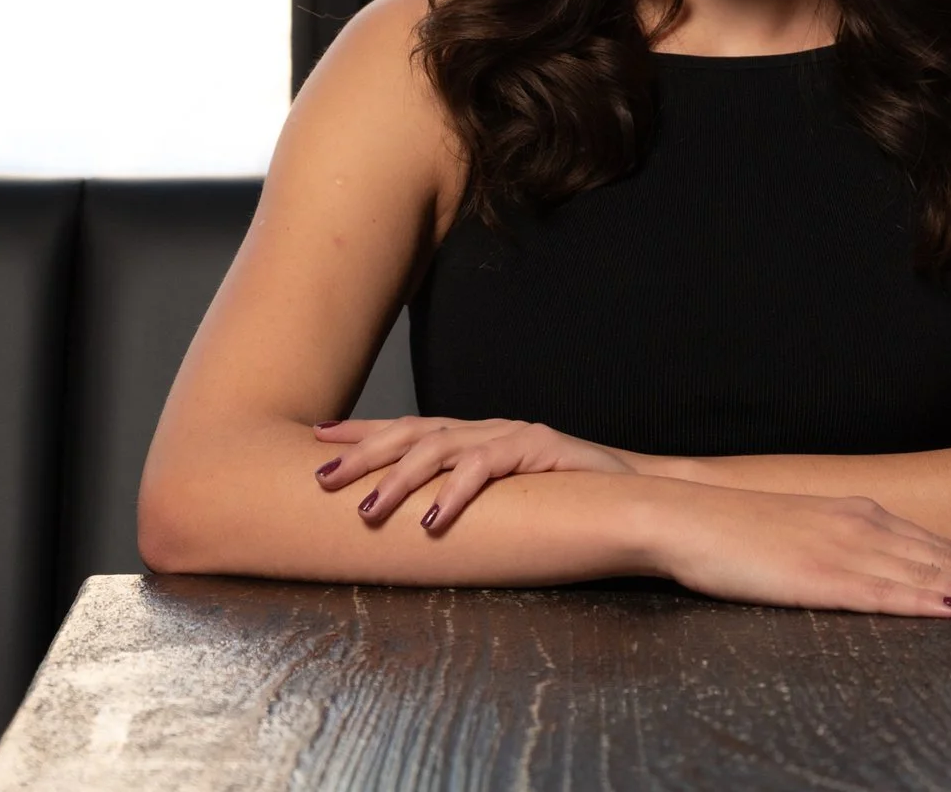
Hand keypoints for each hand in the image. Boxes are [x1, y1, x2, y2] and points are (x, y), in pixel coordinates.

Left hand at [311, 415, 637, 530]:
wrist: (632, 490)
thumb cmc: (565, 500)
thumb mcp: (503, 498)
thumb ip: (465, 497)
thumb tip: (413, 523)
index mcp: (474, 437)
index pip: (409, 428)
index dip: (363, 432)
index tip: (318, 439)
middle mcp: (487, 429)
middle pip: (414, 433)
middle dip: (363, 452)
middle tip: (322, 478)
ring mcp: (512, 435)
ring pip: (442, 448)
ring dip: (400, 477)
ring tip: (368, 508)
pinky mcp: (539, 449)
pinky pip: (489, 467)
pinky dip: (458, 491)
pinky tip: (434, 518)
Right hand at [658, 483, 950, 617]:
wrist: (684, 513)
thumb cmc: (734, 530)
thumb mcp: (800, 531)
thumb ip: (839, 545)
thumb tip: (870, 565)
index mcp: (859, 516)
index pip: (936, 546)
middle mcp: (863, 527)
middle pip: (946, 559)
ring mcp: (844, 551)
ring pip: (929, 575)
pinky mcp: (820, 578)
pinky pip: (884, 595)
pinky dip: (927, 603)